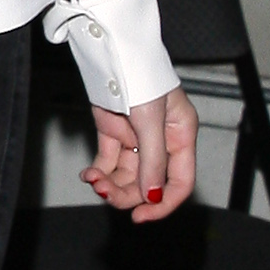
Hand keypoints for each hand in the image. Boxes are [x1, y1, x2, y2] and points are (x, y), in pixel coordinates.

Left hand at [80, 84, 197, 222]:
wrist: (111, 53)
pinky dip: (98, 172)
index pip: (180, 182)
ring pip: (126, 177)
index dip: (162, 204)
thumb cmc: (140, 77)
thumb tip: (152, 197)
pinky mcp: (114, 133)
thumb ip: (153, 162)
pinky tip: (89, 175)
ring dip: (109, 183)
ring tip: (93, 179)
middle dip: (127, 193)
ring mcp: (137, 139)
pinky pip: (108, 163)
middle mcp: (161, 142)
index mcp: (181, 137)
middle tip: (105, 193)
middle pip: (148, 184)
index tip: (141, 215)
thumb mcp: (151, 122)